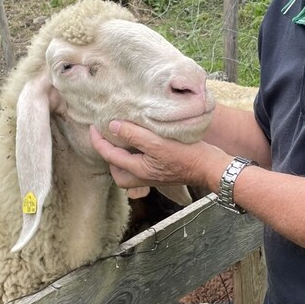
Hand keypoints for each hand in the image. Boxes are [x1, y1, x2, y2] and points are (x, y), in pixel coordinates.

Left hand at [89, 121, 225, 194]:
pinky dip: (137, 156)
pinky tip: (143, 143)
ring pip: (130, 171)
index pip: (110, 156)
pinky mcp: (164, 172)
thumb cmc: (186, 156)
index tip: (93, 127)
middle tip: (108, 139)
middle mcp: (144, 176)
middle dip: (109, 157)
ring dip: (123, 158)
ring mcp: (154, 176)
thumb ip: (134, 135)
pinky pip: (142, 166)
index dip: (98, 141)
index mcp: (139, 170)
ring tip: (124, 140)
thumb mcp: (158, 143)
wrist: (211, 168)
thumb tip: (113, 127)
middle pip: (118, 172)